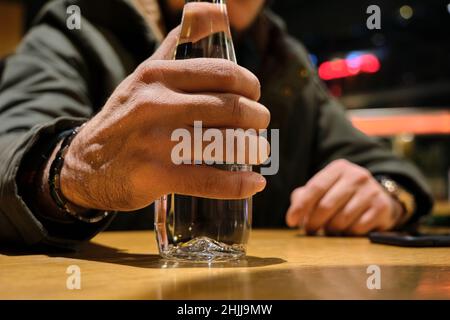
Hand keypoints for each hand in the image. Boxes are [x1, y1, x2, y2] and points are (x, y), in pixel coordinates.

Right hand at [51, 26, 269, 211]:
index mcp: (158, 75)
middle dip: (257, 117)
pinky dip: (240, 184)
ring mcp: (155, 141)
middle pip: (231, 107)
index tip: (254, 96)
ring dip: (253, 148)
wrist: (84, 164)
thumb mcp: (146, 74)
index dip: (250, 85)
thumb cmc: (127, 116)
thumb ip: (179, 43)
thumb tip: (213, 9)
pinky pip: (210, 181)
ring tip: (258, 150)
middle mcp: (156, 104)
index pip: (222, 72)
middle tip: (260, 124)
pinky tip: (254, 183)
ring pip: (225, 143)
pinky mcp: (156, 176)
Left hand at [286, 159, 403, 235]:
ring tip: (329, 229)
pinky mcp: (381, 208)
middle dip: (313, 222)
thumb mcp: (324, 189)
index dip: (300, 207)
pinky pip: (356, 228)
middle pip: (326, 206)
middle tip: (309, 231)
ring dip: (330, 230)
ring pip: (341, 220)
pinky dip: (347, 233)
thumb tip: (294, 213)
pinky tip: (347, 229)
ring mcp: (371, 191)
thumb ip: (304, 196)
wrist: (379, 198)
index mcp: (338, 168)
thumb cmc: (342, 195)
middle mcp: (356, 176)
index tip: (291, 221)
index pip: (315, 188)